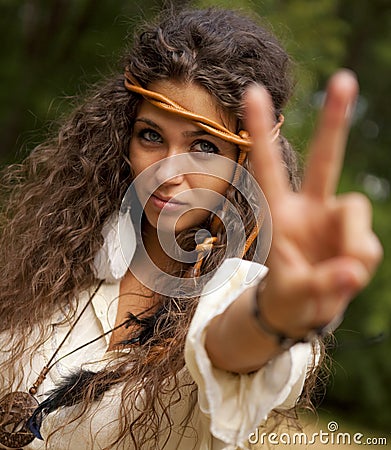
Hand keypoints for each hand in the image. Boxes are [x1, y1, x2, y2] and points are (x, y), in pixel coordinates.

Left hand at [245, 70, 382, 338]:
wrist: (304, 309)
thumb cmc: (290, 294)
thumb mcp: (296, 293)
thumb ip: (323, 284)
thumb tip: (352, 270)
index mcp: (281, 213)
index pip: (268, 167)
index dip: (262, 132)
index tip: (253, 93)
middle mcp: (310, 208)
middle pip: (325, 159)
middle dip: (334, 121)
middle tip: (344, 78)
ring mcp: (335, 219)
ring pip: (355, 210)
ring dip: (351, 246)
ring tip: (336, 276)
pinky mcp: (356, 234)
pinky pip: (367, 244)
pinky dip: (360, 265)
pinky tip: (345, 278)